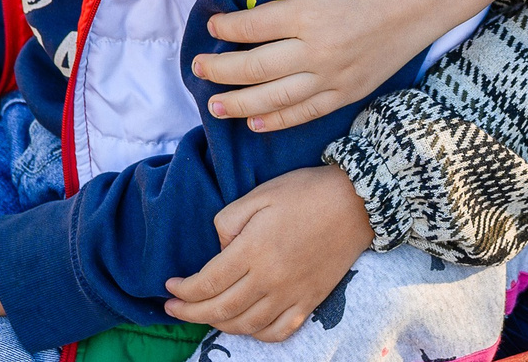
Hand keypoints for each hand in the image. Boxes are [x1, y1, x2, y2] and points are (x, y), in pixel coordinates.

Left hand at [162, 165, 372, 339]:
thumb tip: (219, 249)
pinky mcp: (310, 302)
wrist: (357, 202)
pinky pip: (278, 332)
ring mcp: (292, 295)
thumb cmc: (306, 192)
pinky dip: (256, 335)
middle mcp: (270, 279)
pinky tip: (246, 325)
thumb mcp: (260, 193)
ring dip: (218, 324)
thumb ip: (228, 221)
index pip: (207, 283)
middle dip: (190, 313)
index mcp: (253, 250)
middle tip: (173, 309)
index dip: (183, 291)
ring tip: (205, 315)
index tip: (170, 287)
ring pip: (246, 325)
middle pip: (220, 310)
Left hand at [196, 0, 516, 131]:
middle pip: (256, 68)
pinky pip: (306, 112)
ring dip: (239, 103)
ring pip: (275, 98)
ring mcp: (333, 77)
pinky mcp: (348, 92)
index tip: (211, 24)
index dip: (226, 27)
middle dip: (220, 70)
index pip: (253, 27)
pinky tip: (255, 122)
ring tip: (213, 105)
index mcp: (310, 13)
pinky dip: (277, 120)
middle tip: (196, 69)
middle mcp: (318, 51)